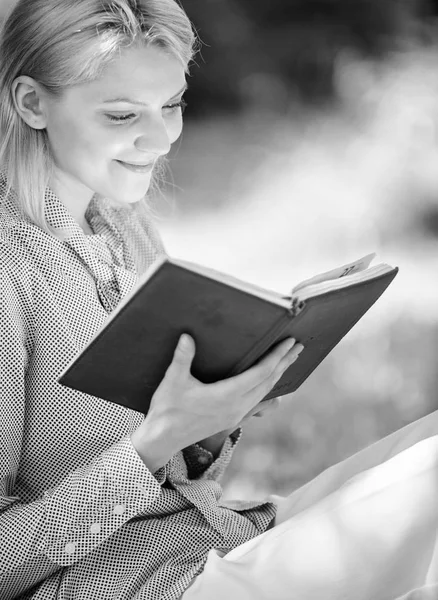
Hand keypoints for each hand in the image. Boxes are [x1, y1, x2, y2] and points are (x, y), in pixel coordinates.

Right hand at [131, 335, 302, 471]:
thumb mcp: (173, 381)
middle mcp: (236, 407)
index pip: (260, 373)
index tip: (288, 342)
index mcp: (227, 396)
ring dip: (278, 374)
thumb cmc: (167, 409)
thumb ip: (182, 358)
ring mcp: (235, 414)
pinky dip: (267, 386)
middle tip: (298, 346)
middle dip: (284, 362)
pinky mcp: (231, 418)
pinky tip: (270, 381)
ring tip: (289, 360)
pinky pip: (257, 399)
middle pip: (268, 381)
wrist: (163, 439)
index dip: (276, 356)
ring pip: (265, 391)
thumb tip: (188, 337)